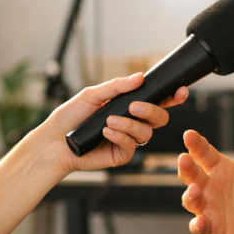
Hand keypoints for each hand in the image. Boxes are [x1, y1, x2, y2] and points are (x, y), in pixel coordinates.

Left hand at [37, 73, 188, 173]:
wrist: (54, 141)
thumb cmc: (70, 117)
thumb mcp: (92, 94)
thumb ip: (117, 86)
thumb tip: (139, 77)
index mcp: (128, 107)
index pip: (156, 101)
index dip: (171, 97)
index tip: (179, 90)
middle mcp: (132, 123)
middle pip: (160, 118)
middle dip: (151, 111)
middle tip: (133, 107)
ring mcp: (127, 140)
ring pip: (146, 133)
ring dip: (129, 125)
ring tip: (109, 121)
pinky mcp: (120, 156)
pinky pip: (132, 146)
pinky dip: (120, 136)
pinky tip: (106, 132)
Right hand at [179, 116, 233, 233]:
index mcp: (221, 168)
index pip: (204, 153)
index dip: (196, 144)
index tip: (189, 135)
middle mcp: (209, 186)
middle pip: (191, 174)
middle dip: (186, 166)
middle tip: (184, 158)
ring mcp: (207, 208)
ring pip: (190, 199)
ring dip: (190, 195)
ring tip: (195, 191)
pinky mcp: (210, 229)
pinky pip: (199, 226)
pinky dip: (197, 225)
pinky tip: (200, 223)